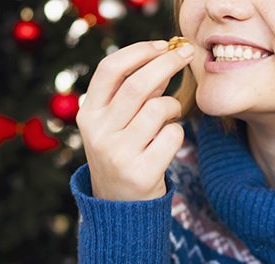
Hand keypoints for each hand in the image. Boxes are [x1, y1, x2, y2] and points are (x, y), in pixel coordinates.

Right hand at [77, 39, 195, 201]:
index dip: (138, 51)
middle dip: (167, 63)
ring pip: (159, 109)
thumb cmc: (123, 153)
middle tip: (187, 54)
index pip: (110, 69)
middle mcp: (99, 133)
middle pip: (138, 84)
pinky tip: (167, 142)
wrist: (118, 207)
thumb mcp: (115, 123)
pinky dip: (177, 132)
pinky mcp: (142, 173)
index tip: (163, 44)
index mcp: (88, 114)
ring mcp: (118, 154)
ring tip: (170, 115)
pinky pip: (173, 135)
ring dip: (173, 106)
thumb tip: (164, 55)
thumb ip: (134, 93)